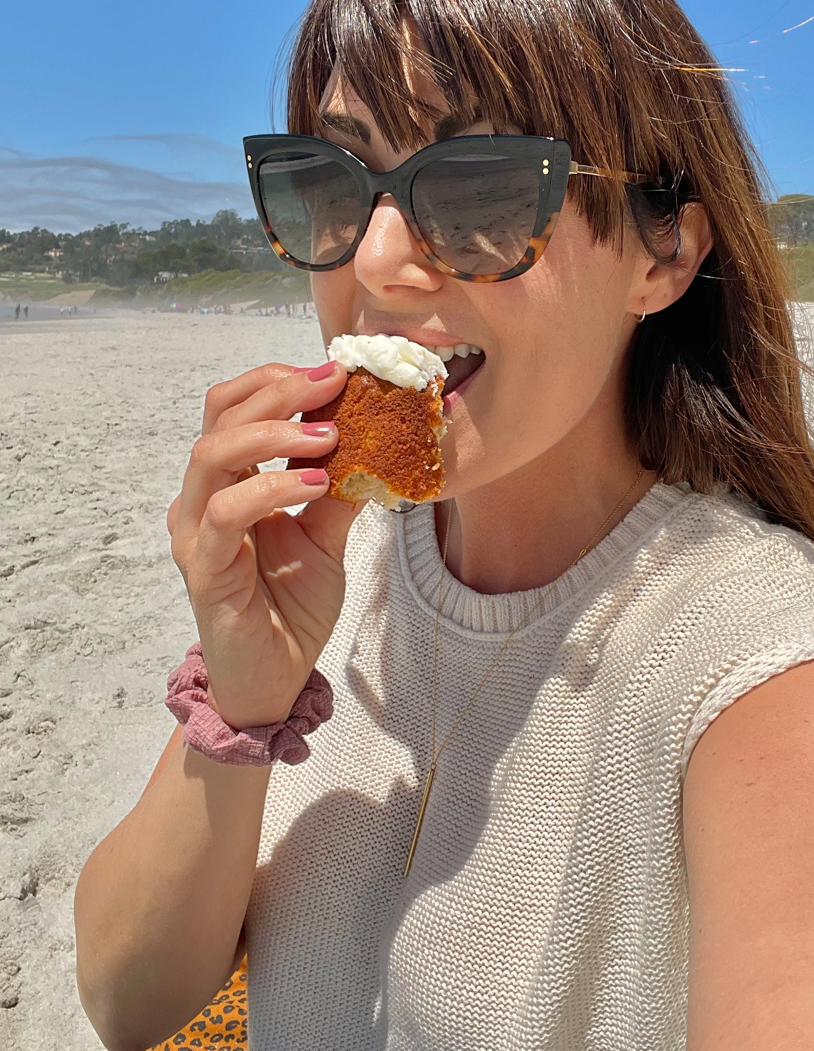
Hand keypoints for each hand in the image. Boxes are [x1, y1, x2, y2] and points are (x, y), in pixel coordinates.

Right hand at [167, 360, 358, 727]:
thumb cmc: (292, 607)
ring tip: (328, 435)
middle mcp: (203, 499)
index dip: (278, 381)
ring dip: (273, 432)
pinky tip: (313, 483)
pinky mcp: (205, 568)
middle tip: (332, 383)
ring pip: (212, 455)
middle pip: (219, 416)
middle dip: (278, 390)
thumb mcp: (328, 536)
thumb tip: (379, 437)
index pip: (234, 407)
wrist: (277, 679)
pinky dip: (269, 488)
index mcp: (228, 482)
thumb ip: (340, 488)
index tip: (334, 371)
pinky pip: (226, 514)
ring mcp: (197, 532)